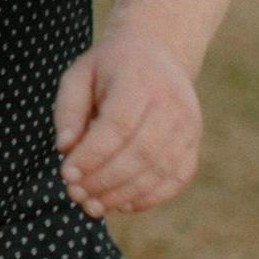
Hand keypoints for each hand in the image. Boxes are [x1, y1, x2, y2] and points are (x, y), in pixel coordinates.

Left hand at [53, 24, 201, 217]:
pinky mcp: (194, 142)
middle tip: (74, 193)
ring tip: (92, 205)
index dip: (92, 154)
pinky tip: (123, 205)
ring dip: (123, 193)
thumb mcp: (79, 75)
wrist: (158, 53)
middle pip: (141, 152)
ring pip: (160, 169)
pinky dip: (152, 197)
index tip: (66, 173)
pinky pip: (178, 177)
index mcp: (139, 80)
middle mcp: (171, 103)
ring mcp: (188, 124)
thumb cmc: (108, 68)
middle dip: (104, 179)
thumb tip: (64, 148)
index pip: (118, 125)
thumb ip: (68, 110)